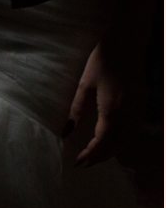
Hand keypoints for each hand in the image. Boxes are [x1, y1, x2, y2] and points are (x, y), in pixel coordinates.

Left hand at [65, 41, 138, 167]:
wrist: (128, 43)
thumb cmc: (103, 61)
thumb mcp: (85, 84)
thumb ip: (77, 109)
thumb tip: (66, 131)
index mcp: (112, 110)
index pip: (102, 142)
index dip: (90, 155)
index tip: (77, 162)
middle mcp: (128, 115)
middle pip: (117, 146)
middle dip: (100, 157)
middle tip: (83, 163)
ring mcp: (138, 111)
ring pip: (127, 141)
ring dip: (111, 152)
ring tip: (94, 156)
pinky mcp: (142, 106)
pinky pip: (133, 132)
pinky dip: (122, 142)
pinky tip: (112, 142)